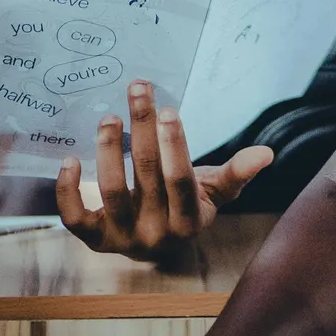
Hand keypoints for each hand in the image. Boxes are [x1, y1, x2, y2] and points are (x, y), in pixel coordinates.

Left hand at [56, 81, 271, 262]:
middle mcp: (155, 234)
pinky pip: (75, 218)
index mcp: (188, 222)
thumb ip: (236, 174)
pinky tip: (71, 158)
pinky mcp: (95, 239)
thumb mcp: (212, 193)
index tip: (168, 110)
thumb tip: (267, 153)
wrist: (156, 246)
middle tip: (139, 89)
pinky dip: (68, 189)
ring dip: (108, 148)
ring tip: (110, 116)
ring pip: (111, 191)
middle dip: (142, 128)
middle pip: (146, 176)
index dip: (175, 146)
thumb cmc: (185, 207)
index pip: (181, 181)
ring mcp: (122, 238)